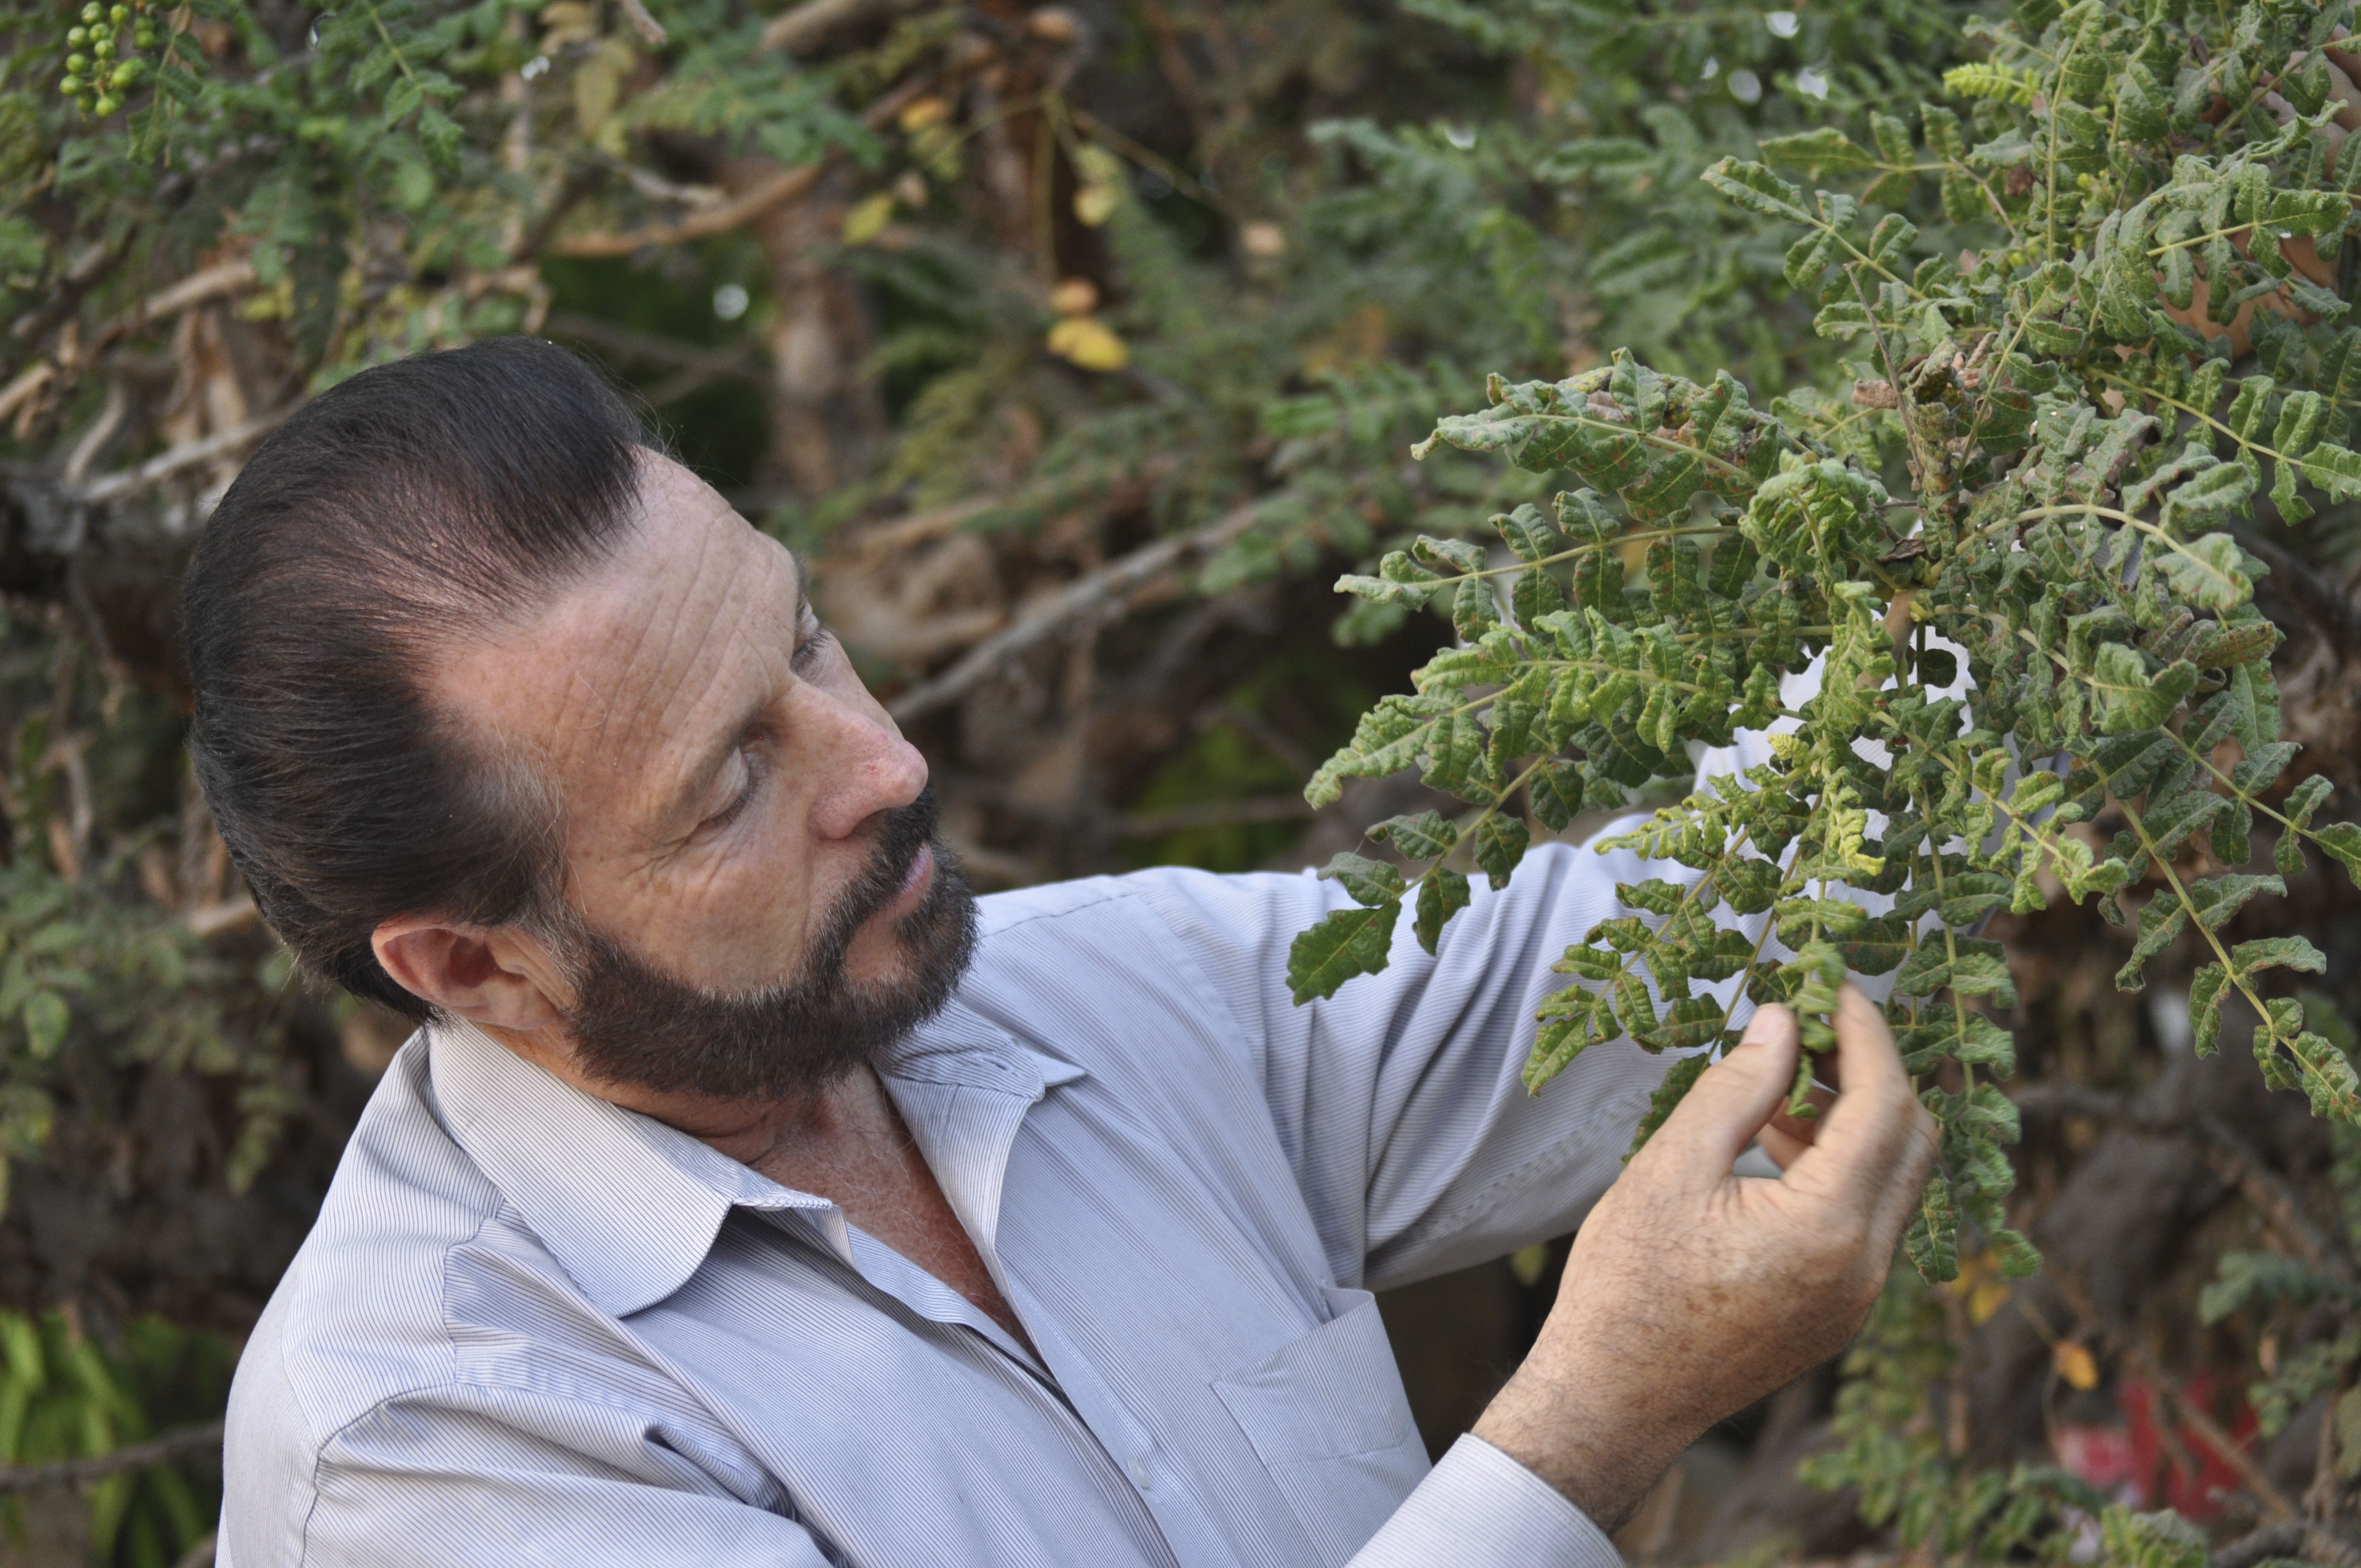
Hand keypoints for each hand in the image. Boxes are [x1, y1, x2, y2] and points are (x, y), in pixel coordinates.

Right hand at [1470, 987, 1937, 1530]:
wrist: (1612, 1400)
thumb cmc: (1626, 1284)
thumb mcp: (1672, 1167)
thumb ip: (1738, 1087)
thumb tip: (1783, 1020)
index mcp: (1828, 1228)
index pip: (1884, 1103)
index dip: (1866, 1033)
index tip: (1831, 986)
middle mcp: (1865, 1267)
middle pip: (1911, 1140)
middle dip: (1871, 1071)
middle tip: (1812, 1027)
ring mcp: (1859, 1298)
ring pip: (1894, 1182)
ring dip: (1854, 1121)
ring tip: (1777, 1086)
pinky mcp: (1839, 1314)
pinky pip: (1868, 1223)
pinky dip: (1839, 1170)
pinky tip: (1774, 1147)